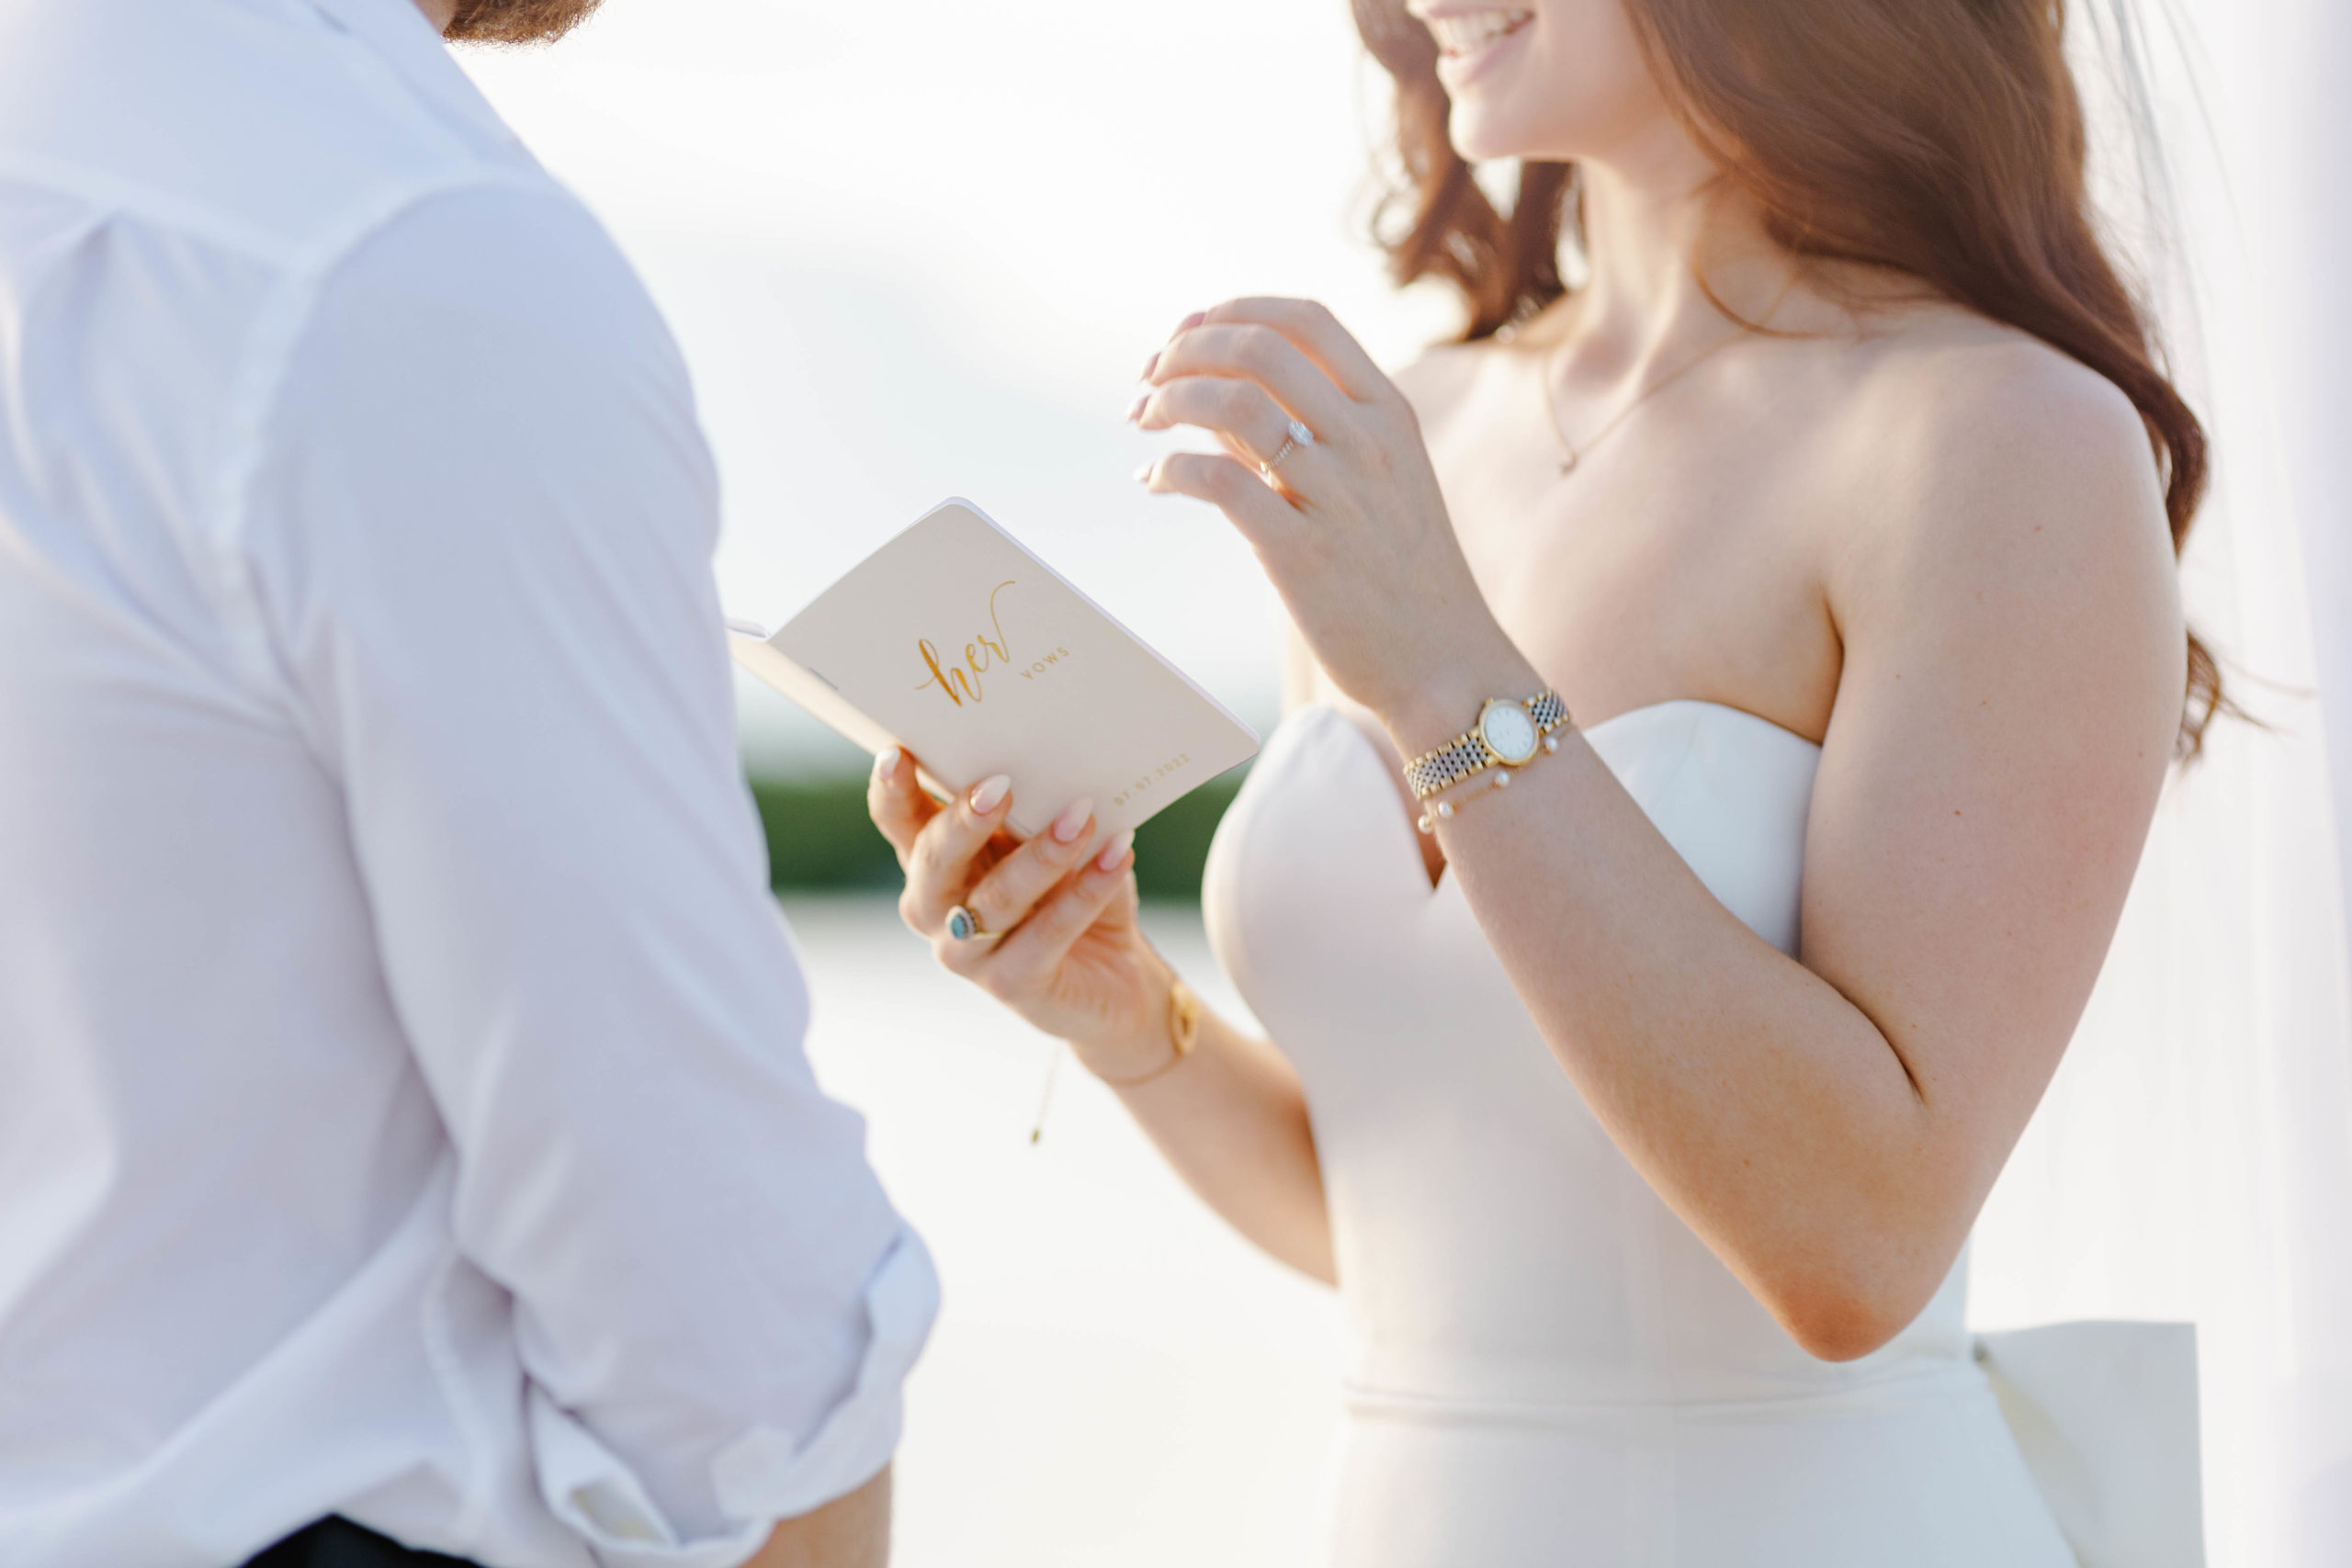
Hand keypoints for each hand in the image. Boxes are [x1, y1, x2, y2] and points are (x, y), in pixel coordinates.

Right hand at [866, 749, 1177, 1077]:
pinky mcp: (1012, 985)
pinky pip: (1049, 932)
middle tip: (1001, 785)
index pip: (899, 822)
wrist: (1114, 978)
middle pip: (934, 862)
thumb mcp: (1042, 842)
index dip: (891, 790)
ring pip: (997, 899)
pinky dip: (1086, 891)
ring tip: (1083, 816)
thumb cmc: (1069, 890)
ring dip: (1043, 854)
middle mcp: (934, 909)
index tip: (897, 754)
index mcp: (932, 861)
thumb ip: (1028, 811)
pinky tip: (1117, 855)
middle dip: (964, 822)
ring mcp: (966, 954)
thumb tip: (1049, 762)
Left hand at [1130, 297, 1536, 748]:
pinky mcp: (1302, 553)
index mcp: (1390, 412)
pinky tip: (1155, 482)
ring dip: (1169, 400)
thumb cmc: (1402, 576)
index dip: (1233, 310)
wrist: (1445, 664)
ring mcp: (1338, 495)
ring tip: (1144, 421)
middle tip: (1148, 378)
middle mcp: (1368, 442)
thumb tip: (1210, 395)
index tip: (1187, 332)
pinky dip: (1170, 469)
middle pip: (1259, 347)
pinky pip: (1218, 481)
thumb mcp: (1373, 483)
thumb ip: (1298, 431)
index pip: (1307, 319)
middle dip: (1185, 349)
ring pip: (1234, 405)